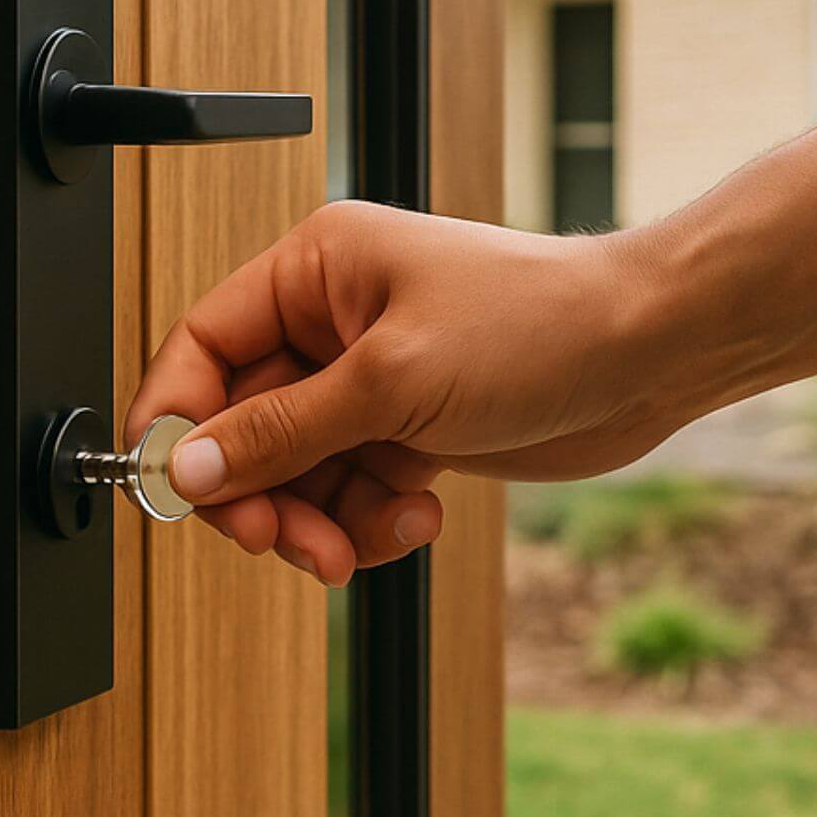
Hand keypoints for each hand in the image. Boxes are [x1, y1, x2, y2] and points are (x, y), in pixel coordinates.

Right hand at [122, 201, 683, 585]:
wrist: (646, 353)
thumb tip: (188, 466)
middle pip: (244, 423)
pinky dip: (370, 520)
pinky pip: (352, 490)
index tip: (170, 488)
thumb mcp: (390, 381)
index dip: (175, 417)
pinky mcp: (411, 428)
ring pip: (297, 471)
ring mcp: (373, 379)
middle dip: (259, 492)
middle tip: (281, 541)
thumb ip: (280, 431)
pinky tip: (414, 520)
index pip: (203, 344)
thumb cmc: (536, 322)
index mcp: (314, 270)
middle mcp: (334, 322)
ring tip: (357, 546)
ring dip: (319, 520)